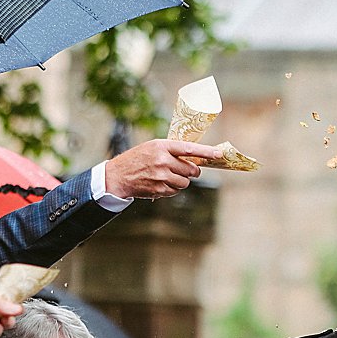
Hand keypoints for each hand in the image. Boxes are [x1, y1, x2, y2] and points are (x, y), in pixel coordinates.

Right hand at [105, 139, 224, 199]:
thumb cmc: (138, 159)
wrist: (118, 175)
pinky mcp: (159, 189)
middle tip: (187, 170)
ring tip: (169, 176)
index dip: (206, 152)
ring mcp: (161, 176)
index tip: (219, 154)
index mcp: (162, 146)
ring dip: (182, 181)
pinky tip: (162, 183)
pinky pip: (176, 191)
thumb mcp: (153, 147)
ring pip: (186, 182)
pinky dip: (173, 188)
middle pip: (191, 170)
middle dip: (192, 171)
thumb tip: (196, 157)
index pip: (189, 148)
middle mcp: (163, 160)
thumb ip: (172, 150)